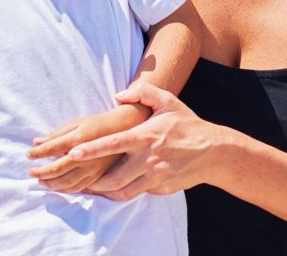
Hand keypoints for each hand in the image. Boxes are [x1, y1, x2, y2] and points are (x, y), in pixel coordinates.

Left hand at [28, 104, 148, 192]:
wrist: (126, 130)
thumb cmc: (99, 123)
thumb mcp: (78, 122)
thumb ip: (58, 133)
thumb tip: (36, 141)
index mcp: (78, 140)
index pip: (52, 149)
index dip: (38, 154)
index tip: (28, 155)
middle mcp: (85, 157)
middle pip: (58, 170)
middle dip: (42, 173)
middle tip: (31, 172)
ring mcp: (93, 169)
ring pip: (68, 183)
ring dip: (52, 184)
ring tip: (41, 181)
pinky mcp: (100, 177)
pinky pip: (80, 188)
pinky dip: (66, 189)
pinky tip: (59, 187)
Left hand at [74, 84, 216, 199]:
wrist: (213, 152)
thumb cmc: (187, 124)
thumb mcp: (167, 100)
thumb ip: (141, 93)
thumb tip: (117, 95)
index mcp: (145, 136)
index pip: (112, 144)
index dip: (91, 150)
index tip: (73, 153)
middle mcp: (148, 160)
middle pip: (114, 178)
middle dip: (94, 182)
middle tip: (78, 180)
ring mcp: (155, 178)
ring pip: (124, 192)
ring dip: (106, 193)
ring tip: (91, 188)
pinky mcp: (161, 189)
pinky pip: (138, 192)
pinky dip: (125, 192)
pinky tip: (114, 188)